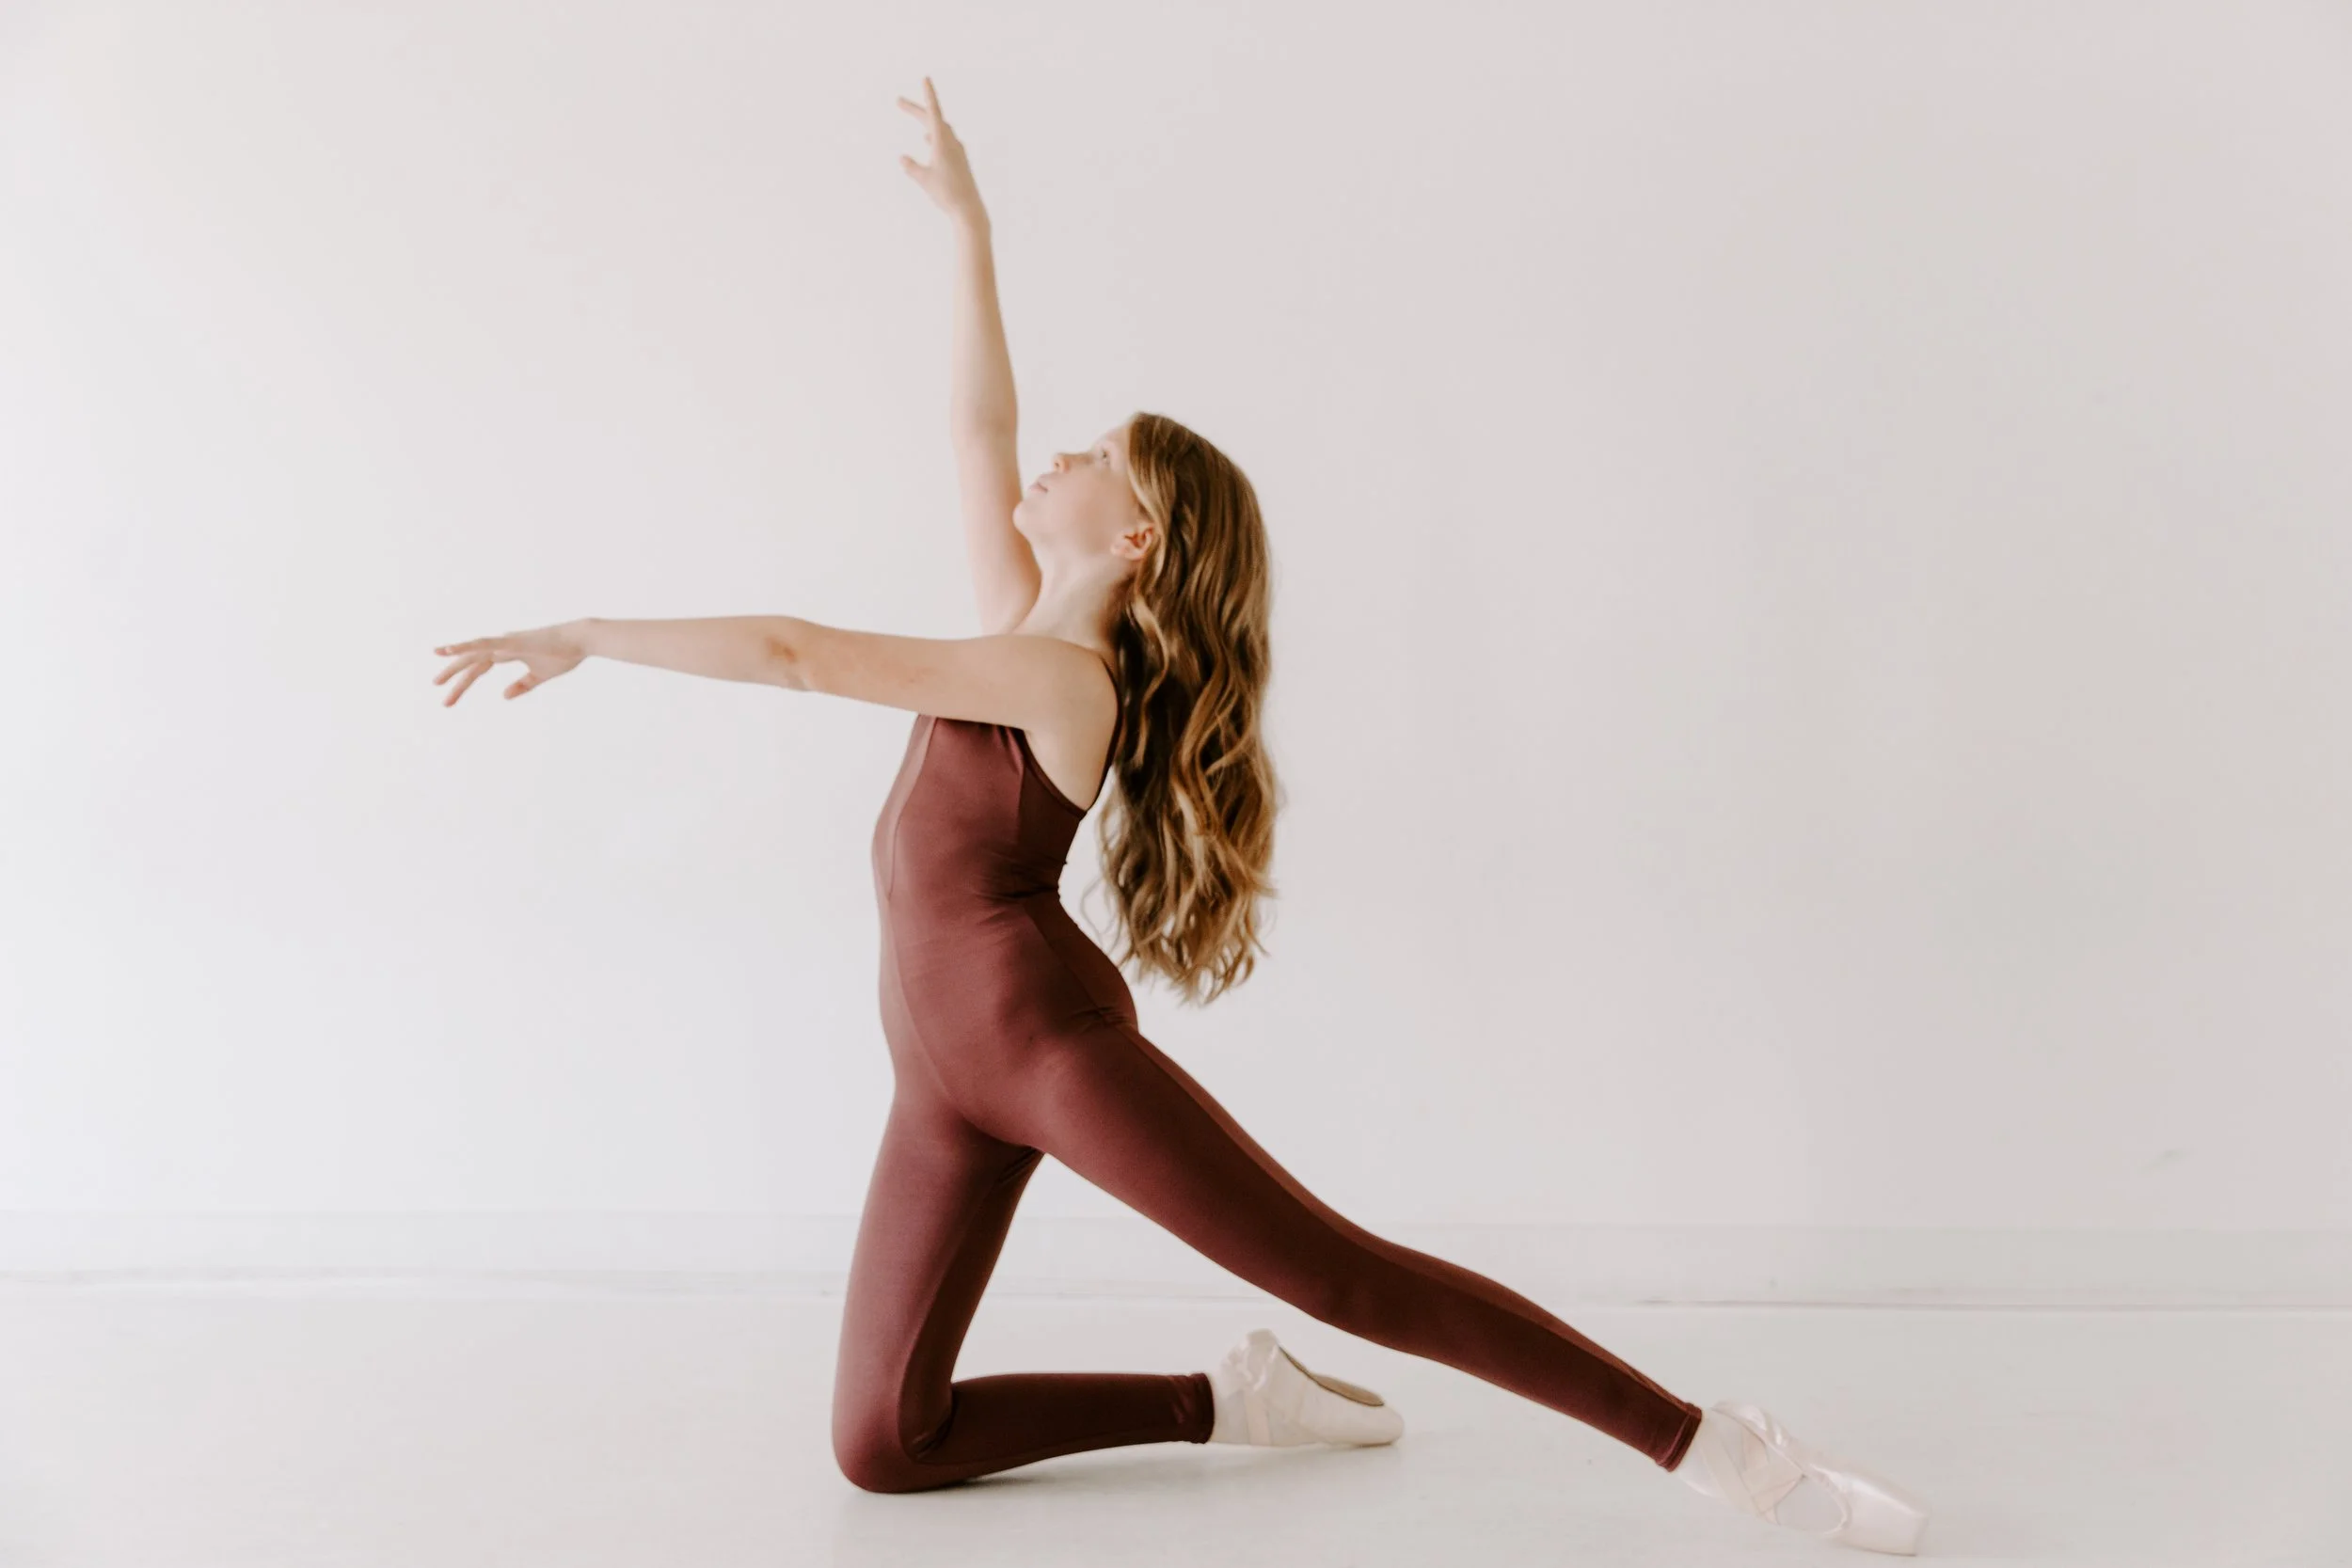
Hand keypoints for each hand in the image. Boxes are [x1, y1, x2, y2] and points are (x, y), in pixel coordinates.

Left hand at [431, 622, 586, 705]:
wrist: (581, 640)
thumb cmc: (565, 654)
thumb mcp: (541, 675)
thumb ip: (522, 685)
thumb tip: (504, 696)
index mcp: (508, 652)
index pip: (480, 667)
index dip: (464, 679)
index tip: (450, 695)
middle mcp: (502, 645)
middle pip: (471, 662)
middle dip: (455, 677)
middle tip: (440, 693)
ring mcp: (505, 642)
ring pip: (473, 655)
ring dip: (454, 667)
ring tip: (437, 681)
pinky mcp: (511, 642)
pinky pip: (483, 645)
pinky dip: (465, 647)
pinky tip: (448, 650)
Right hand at [897, 75, 984, 224]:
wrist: (969, 210)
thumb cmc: (946, 194)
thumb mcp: (923, 179)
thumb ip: (912, 168)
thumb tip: (903, 159)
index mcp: (942, 142)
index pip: (933, 112)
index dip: (929, 95)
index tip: (925, 78)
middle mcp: (952, 142)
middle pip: (932, 119)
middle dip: (915, 109)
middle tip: (899, 101)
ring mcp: (957, 151)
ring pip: (940, 128)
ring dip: (925, 121)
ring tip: (913, 113)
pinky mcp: (959, 161)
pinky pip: (944, 140)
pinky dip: (934, 134)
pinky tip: (927, 138)